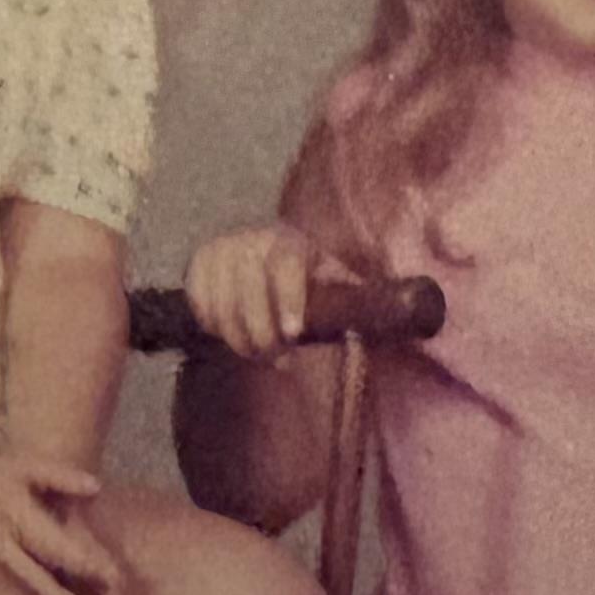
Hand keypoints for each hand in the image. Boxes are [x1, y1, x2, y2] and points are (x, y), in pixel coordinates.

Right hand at [184, 224, 338, 356]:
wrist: (262, 262)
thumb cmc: (308, 283)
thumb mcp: (333, 286)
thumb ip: (352, 300)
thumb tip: (395, 315)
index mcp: (292, 240)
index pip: (286, 263)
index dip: (289, 299)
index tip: (292, 334)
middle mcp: (254, 236)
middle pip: (250, 287)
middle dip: (260, 332)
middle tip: (272, 357)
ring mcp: (222, 246)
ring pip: (222, 298)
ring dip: (236, 335)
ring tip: (253, 352)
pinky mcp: (199, 260)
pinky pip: (199, 298)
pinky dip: (212, 323)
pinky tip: (227, 332)